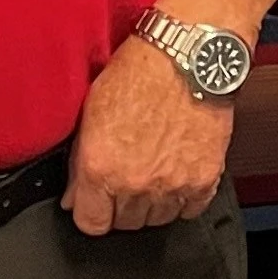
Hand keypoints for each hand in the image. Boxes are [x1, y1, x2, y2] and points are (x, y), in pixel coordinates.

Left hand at [64, 34, 234, 234]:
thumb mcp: (91, 111)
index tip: (97, 201)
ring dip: (153, 203)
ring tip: (155, 169)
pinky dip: (184, 198)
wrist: (188, 54)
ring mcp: (172, 185)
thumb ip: (79, 162)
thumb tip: (74, 197)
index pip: (90, 223)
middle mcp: (134, 182)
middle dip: (122, 204)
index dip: (92, 211)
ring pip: (157, 220)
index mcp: (100, 166)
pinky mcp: (204, 179)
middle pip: (124, 224)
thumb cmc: (140, 71)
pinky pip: (190, 210)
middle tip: (129, 174)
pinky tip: (178, 173)